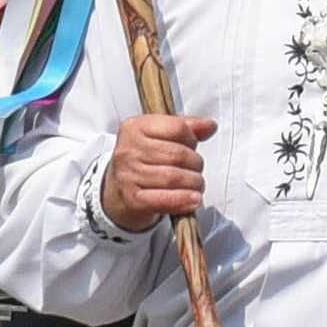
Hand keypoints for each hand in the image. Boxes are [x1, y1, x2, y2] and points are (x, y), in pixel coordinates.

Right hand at [100, 112, 213, 231]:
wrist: (117, 192)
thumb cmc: (142, 161)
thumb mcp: (159, 137)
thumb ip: (185, 128)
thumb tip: (210, 125)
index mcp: (135, 127)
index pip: (177, 128)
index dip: (192, 139)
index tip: (193, 147)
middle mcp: (128, 150)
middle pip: (177, 154)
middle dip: (196, 165)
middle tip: (197, 171)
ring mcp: (128, 175)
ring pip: (174, 177)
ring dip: (194, 184)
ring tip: (197, 186)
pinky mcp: (132, 199)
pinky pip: (165, 199)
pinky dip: (184, 200)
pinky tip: (193, 200)